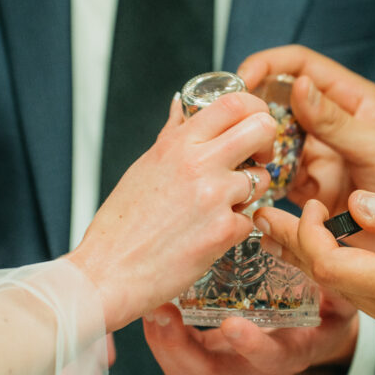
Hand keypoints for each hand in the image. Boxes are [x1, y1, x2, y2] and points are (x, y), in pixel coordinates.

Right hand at [67, 93, 276, 331]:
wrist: (108, 272)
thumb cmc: (120, 226)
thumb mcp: (144, 167)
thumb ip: (172, 135)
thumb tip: (181, 107)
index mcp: (177, 144)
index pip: (234, 102)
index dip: (254, 109)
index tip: (252, 127)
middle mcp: (199, 163)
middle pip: (262, 128)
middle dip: (267, 143)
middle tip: (257, 159)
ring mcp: (214, 197)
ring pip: (263, 178)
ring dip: (251, 192)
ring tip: (223, 205)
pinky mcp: (224, 232)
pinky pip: (250, 220)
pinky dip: (236, 228)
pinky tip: (210, 234)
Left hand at [143, 291, 358, 374]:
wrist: (314, 334)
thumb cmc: (326, 312)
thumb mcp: (337, 298)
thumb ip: (332, 280)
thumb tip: (319, 249)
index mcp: (289, 354)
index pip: (269, 358)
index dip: (251, 345)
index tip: (232, 324)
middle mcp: (253, 369)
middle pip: (210, 374)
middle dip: (181, 348)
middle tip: (163, 314)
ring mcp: (226, 367)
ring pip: (187, 372)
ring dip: (163, 344)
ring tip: (151, 310)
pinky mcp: (207, 357)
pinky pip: (178, 359)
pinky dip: (162, 337)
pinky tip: (153, 308)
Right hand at [238, 45, 374, 218]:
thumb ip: (334, 120)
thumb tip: (297, 85)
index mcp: (349, 99)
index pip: (300, 66)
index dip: (268, 66)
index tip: (241, 81)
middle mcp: (329, 124)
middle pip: (278, 104)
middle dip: (254, 113)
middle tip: (235, 131)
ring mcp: (320, 157)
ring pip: (274, 144)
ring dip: (258, 152)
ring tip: (246, 165)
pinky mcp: (313, 190)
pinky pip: (280, 182)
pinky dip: (264, 185)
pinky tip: (255, 191)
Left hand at [256, 191, 374, 372]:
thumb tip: (355, 203)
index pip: (329, 266)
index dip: (307, 235)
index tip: (311, 206)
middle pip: (329, 283)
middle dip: (297, 246)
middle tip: (270, 217)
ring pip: (350, 294)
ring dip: (322, 262)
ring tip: (301, 230)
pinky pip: (374, 302)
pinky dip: (352, 276)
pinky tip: (351, 255)